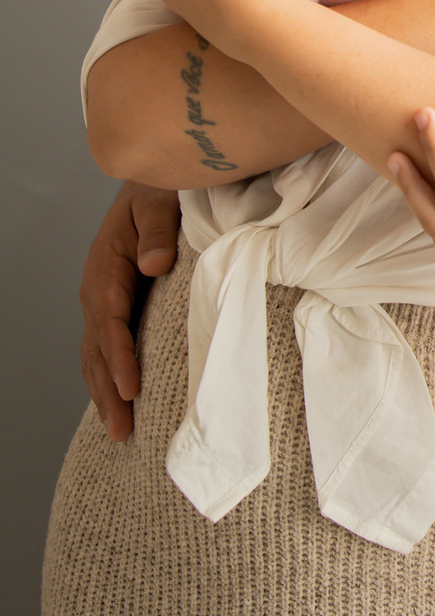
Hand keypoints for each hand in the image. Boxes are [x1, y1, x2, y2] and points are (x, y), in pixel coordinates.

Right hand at [80, 181, 180, 441]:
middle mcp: (97, 288)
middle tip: (122, 430)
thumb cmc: (158, 192)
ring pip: (95, 355)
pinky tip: (117, 402)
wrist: (150, 184)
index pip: (110, 320)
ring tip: (119, 431)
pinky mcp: (113, 306)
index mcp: (106, 266)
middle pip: (97, 348)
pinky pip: (103, 348)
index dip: (119, 356)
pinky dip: (106, 377)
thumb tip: (154, 265)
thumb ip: (158, 231)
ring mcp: (101, 300)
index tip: (130, 389)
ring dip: (104, 393)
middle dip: (108, 390)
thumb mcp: (158, 201)